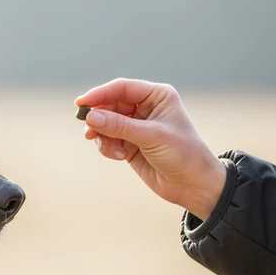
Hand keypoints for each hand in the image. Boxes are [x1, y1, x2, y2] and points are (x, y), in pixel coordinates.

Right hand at [76, 78, 225, 218]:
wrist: (194, 185)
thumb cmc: (183, 154)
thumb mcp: (152, 137)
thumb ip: (120, 126)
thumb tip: (91, 116)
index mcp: (157, 96)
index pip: (122, 88)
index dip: (100, 94)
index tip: (81, 103)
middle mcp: (145, 108)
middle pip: (110, 105)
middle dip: (99, 118)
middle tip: (89, 131)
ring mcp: (136, 127)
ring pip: (106, 123)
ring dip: (102, 135)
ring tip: (108, 148)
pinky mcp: (130, 144)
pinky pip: (108, 139)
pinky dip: (107, 147)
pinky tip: (118, 156)